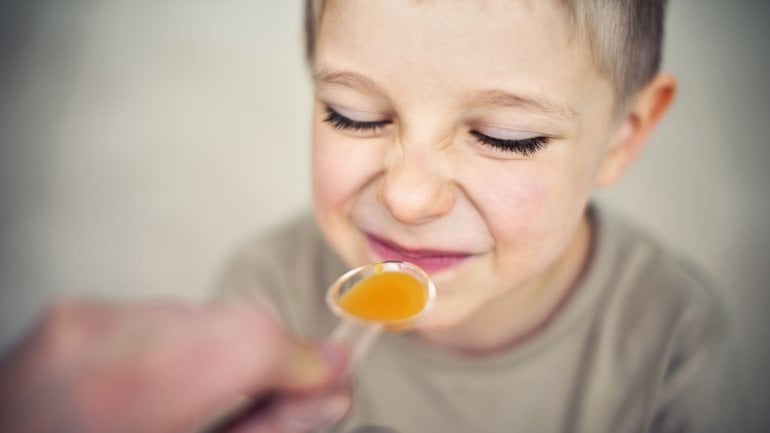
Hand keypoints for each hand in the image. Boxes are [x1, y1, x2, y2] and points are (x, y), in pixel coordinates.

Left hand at [0, 300, 349, 432]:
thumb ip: (268, 430)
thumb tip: (330, 395)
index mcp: (120, 398)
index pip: (250, 339)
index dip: (304, 361)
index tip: (328, 379)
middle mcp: (95, 342)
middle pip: (233, 321)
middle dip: (266, 358)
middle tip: (277, 397)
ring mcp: (78, 321)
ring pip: (202, 314)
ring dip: (222, 351)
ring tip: (200, 400)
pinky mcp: (72, 313)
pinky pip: (162, 314)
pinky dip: (182, 345)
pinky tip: (163, 386)